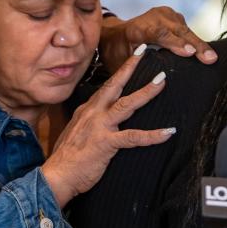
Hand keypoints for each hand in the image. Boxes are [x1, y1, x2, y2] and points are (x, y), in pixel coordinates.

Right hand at [42, 45, 174, 206]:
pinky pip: (134, 137)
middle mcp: (93, 113)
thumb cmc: (67, 158)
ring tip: (162, 82)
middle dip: (130, 67)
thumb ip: (88, 123)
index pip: (106, 87)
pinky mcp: (106, 143)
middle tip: (144, 52)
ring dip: (146, 92)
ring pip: (127, 105)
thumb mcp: (76, 133)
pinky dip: (153, 135)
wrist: (58, 175)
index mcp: (87, 110)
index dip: (120, 73)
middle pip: (114, 85)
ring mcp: (100, 127)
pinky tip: (168, 132)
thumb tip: (97, 121)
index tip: (132, 58)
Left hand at [99, 7, 216, 72]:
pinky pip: (186, 28)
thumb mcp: (120, 61)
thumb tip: (150, 82)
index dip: (175, 43)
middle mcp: (152, 17)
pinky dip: (195, 40)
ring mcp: (164, 14)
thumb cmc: (118, 51)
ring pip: (185, 29)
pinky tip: (205, 52)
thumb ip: (134, 68)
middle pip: (177, 31)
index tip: (190, 52)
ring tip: (212, 58)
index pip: (158, 33)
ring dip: (199, 44)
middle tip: (210, 59)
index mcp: (137, 28)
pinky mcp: (173, 15)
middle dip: (196, 45)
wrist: (117, 33)